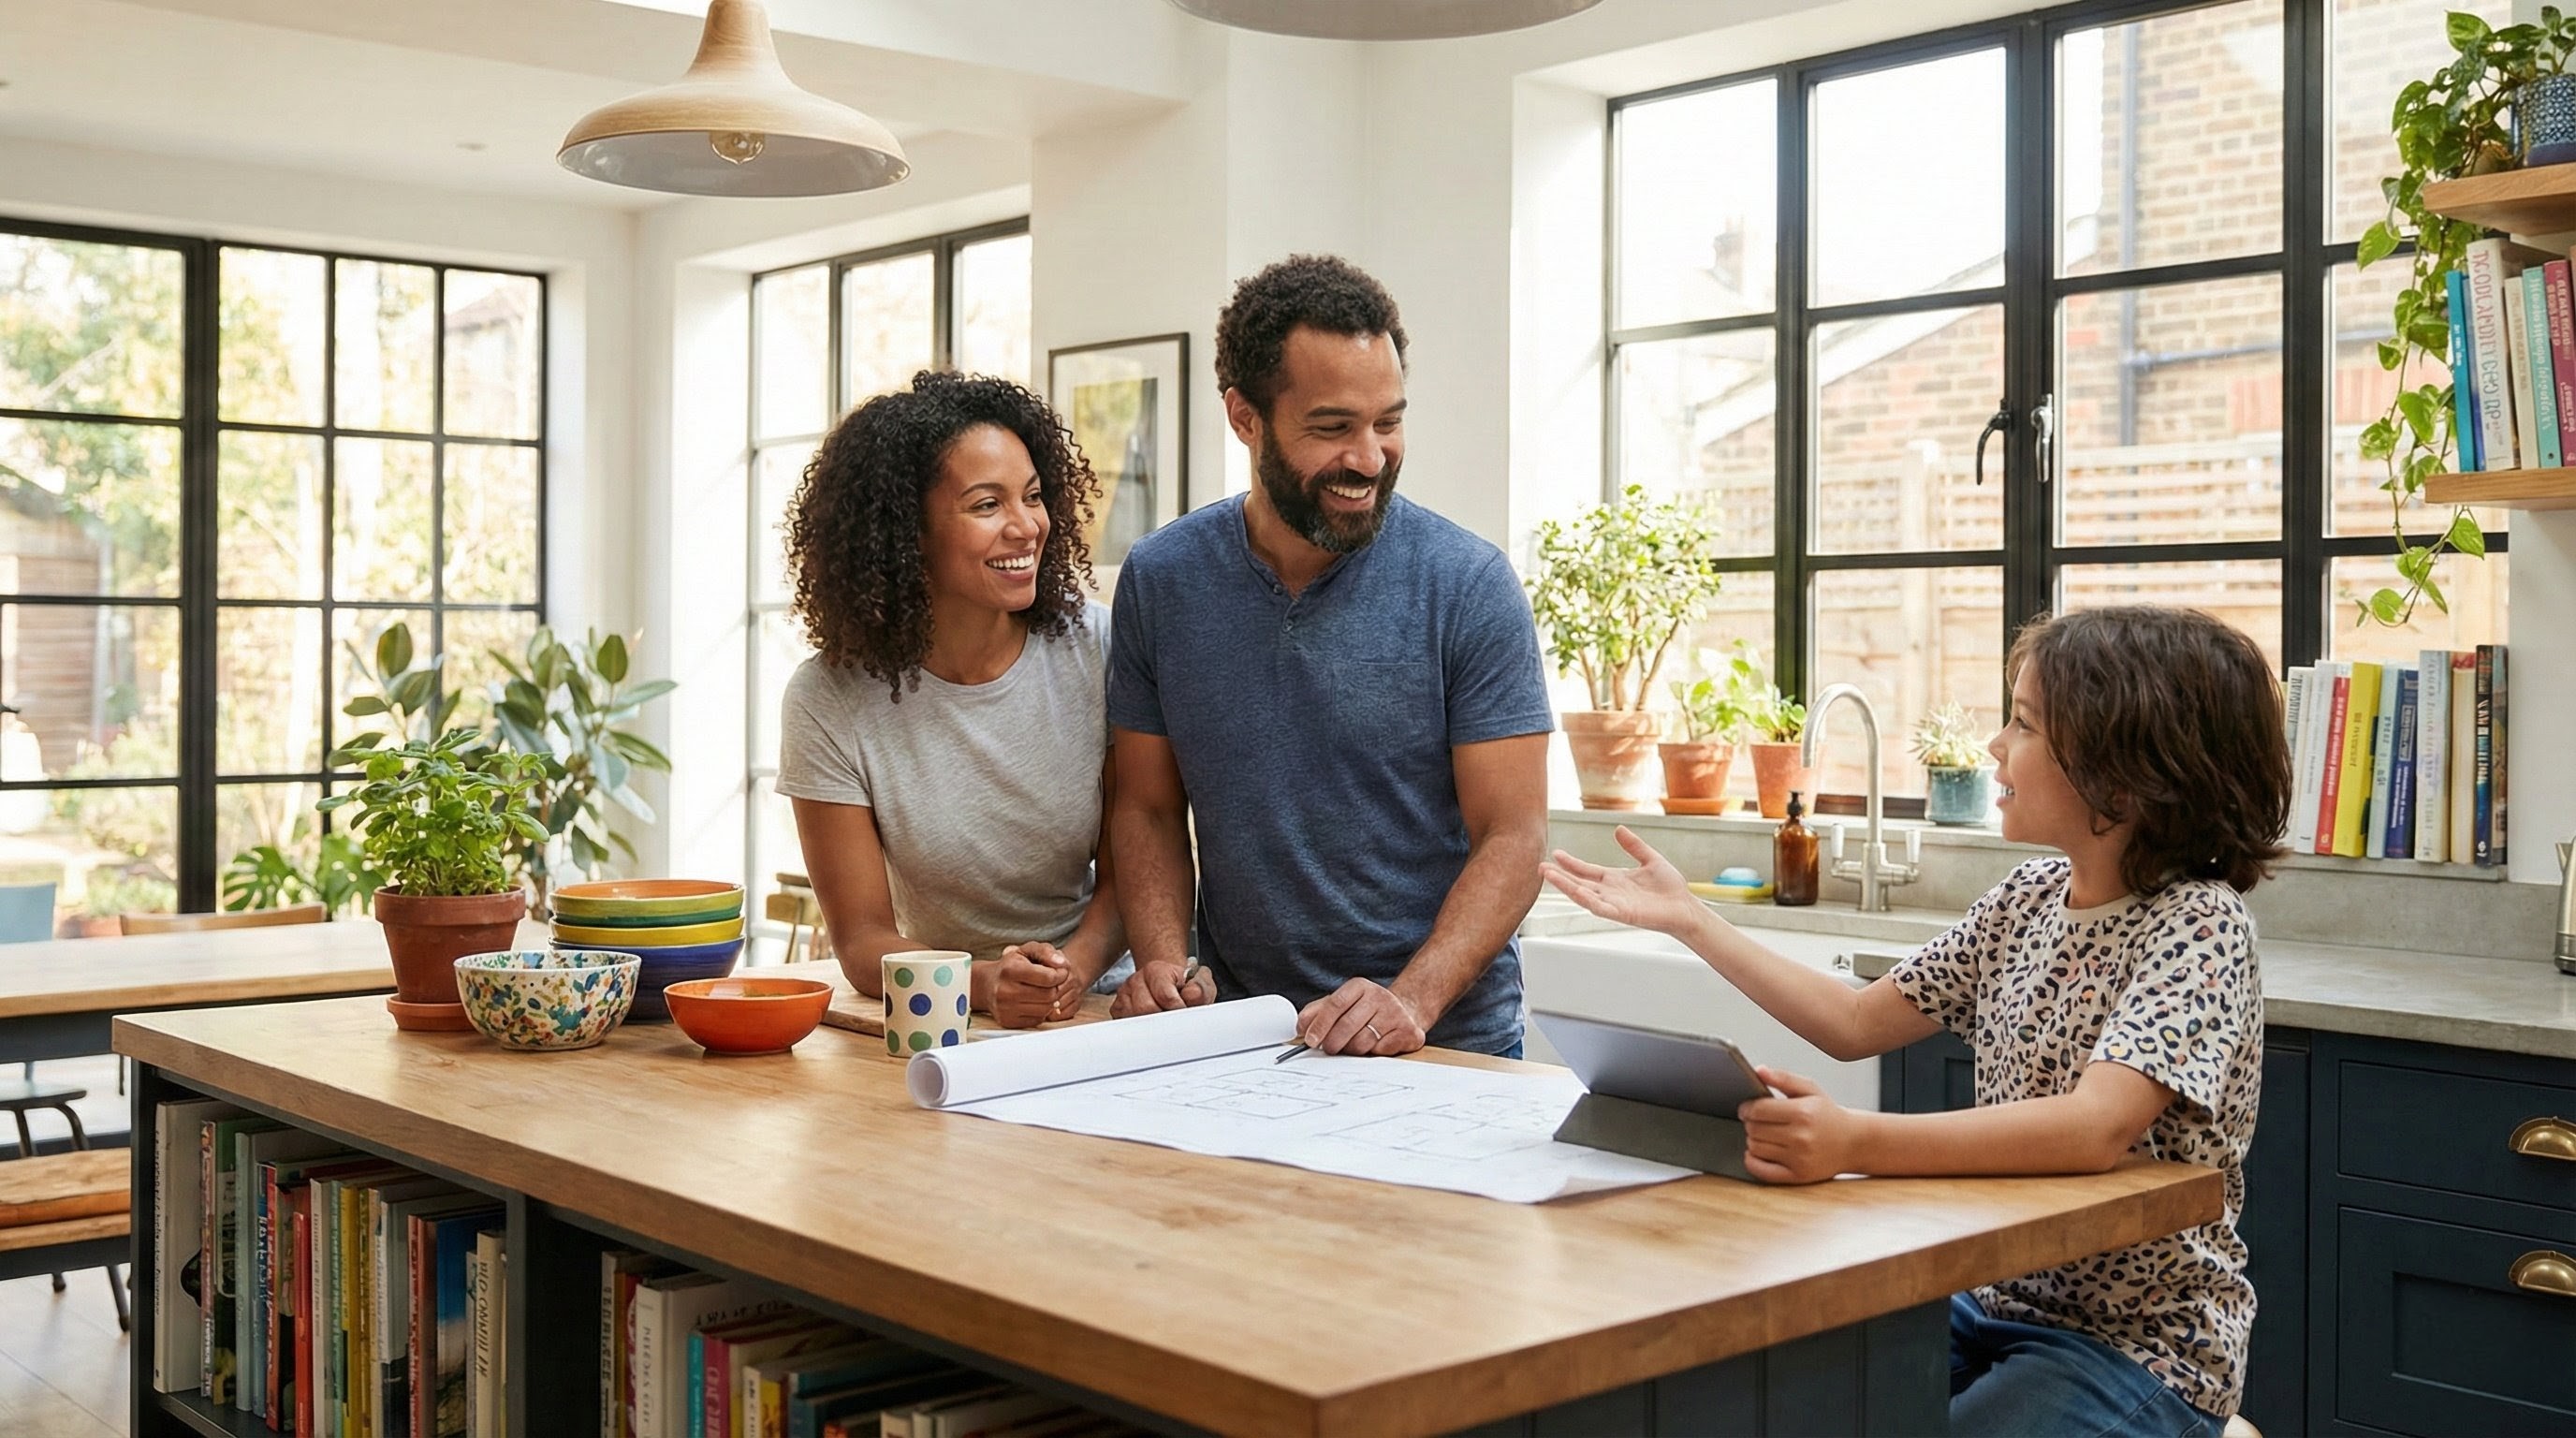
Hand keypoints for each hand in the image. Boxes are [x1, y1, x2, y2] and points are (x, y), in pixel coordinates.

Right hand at [990, 942, 1081, 1027]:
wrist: (987, 985)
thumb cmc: (1012, 965)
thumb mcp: (1027, 950)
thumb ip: (1046, 951)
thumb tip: (1063, 964)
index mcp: (1010, 970)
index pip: (1048, 977)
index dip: (1060, 974)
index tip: (1060, 972)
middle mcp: (1004, 991)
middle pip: (1049, 995)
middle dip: (1056, 987)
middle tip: (1052, 982)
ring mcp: (1005, 1009)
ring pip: (1045, 1009)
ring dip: (1050, 1001)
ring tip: (1044, 991)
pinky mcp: (1007, 1021)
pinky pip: (1037, 1020)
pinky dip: (1041, 1011)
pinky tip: (1035, 1002)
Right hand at [1111, 958, 1214, 1016]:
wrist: (1169, 984)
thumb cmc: (1183, 986)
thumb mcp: (1200, 982)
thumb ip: (1200, 987)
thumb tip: (1191, 996)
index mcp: (1155, 970)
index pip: (1165, 995)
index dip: (1178, 1008)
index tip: (1185, 1012)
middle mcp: (1135, 981)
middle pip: (1146, 1009)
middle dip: (1164, 1019)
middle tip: (1174, 1019)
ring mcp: (1124, 995)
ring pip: (1135, 1019)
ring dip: (1152, 1025)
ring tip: (1164, 1019)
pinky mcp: (1118, 1010)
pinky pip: (1127, 1025)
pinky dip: (1140, 1030)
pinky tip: (1152, 1023)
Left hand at [1293, 978, 1426, 1055]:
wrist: (1405, 1010)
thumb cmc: (1365, 1009)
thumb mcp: (1341, 1003)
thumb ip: (1317, 1012)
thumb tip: (1300, 1026)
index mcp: (1359, 986)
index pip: (1335, 1004)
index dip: (1320, 1025)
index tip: (1310, 1041)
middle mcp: (1379, 996)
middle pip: (1348, 1025)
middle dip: (1333, 1042)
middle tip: (1329, 1049)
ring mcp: (1396, 1013)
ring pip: (1363, 1042)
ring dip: (1353, 1049)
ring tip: (1354, 1045)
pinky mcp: (1409, 1032)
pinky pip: (1381, 1051)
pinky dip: (1373, 1053)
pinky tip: (1375, 1045)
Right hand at [1539, 826, 1710, 938]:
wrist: (1685, 906)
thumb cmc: (1670, 888)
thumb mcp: (1651, 859)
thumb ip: (1634, 846)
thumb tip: (1618, 829)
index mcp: (1615, 880)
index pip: (1587, 871)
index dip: (1571, 863)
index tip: (1555, 854)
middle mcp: (1610, 893)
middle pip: (1579, 883)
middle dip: (1559, 876)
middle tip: (1540, 866)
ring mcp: (1614, 904)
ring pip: (1583, 895)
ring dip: (1565, 886)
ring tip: (1548, 875)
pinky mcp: (1622, 914)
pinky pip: (1599, 907)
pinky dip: (1585, 898)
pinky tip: (1573, 890)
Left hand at [1737, 1067, 1857, 1184]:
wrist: (1854, 1142)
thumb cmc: (1828, 1114)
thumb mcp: (1810, 1089)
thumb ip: (1783, 1078)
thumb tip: (1758, 1070)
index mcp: (1803, 1113)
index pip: (1758, 1110)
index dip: (1746, 1108)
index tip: (1747, 1108)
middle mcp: (1801, 1137)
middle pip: (1754, 1130)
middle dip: (1751, 1123)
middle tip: (1758, 1121)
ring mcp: (1800, 1159)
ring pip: (1755, 1148)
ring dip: (1753, 1140)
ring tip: (1763, 1134)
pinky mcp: (1798, 1176)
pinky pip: (1762, 1171)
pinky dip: (1752, 1161)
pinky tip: (1756, 1152)